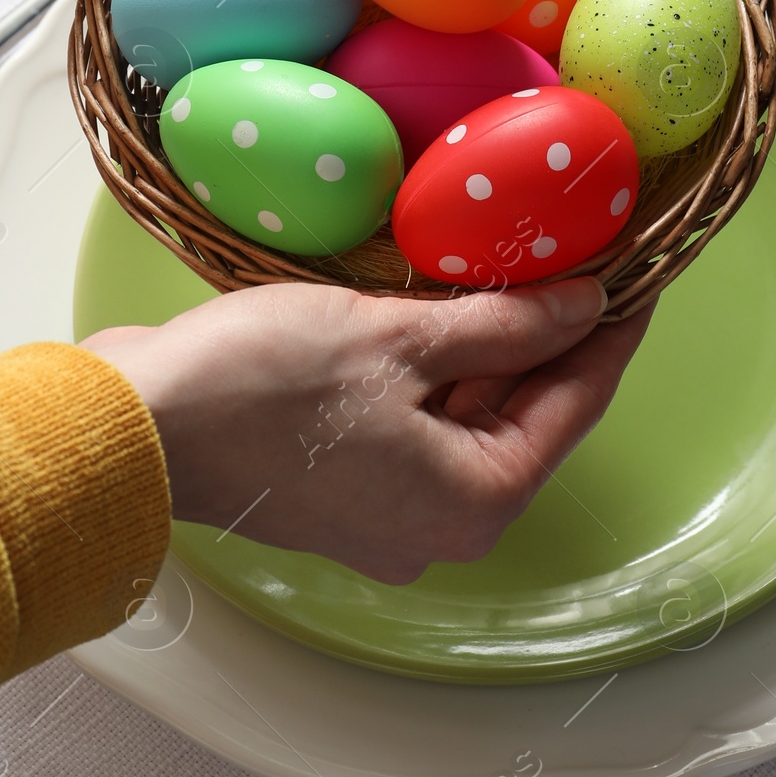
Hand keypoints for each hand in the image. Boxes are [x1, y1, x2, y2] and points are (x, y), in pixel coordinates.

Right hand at [83, 277, 653, 583]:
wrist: (134, 428)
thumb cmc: (264, 385)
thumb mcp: (399, 338)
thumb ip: (503, 325)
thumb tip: (586, 305)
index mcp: (475, 501)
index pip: (576, 402)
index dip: (610, 327)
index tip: (640, 268)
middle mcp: (440, 526)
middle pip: (526, 414)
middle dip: (552, 334)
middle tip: (582, 250)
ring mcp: (386, 513)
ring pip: (469, 416)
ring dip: (493, 346)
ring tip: (518, 262)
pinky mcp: (339, 485)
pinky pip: (418, 422)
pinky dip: (439, 368)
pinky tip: (442, 305)